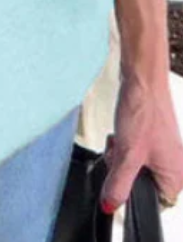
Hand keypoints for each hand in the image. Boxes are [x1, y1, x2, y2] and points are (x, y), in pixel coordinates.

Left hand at [100, 69, 182, 212]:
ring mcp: (163, 148)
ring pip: (135, 164)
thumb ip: (118, 184)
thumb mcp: (127, 155)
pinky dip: (123, 143)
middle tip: (119, 155)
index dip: (134, 193)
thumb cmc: (143, 111)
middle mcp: (173, 163)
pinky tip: (120, 132)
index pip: (155, 203)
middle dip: (124, 171)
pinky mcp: (151, 135)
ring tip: (120, 141)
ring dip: (122, 155)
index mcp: (175, 175)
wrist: (142, 79)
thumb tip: (111, 206)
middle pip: (141, 182)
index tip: (121, 180)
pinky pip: (134, 149)